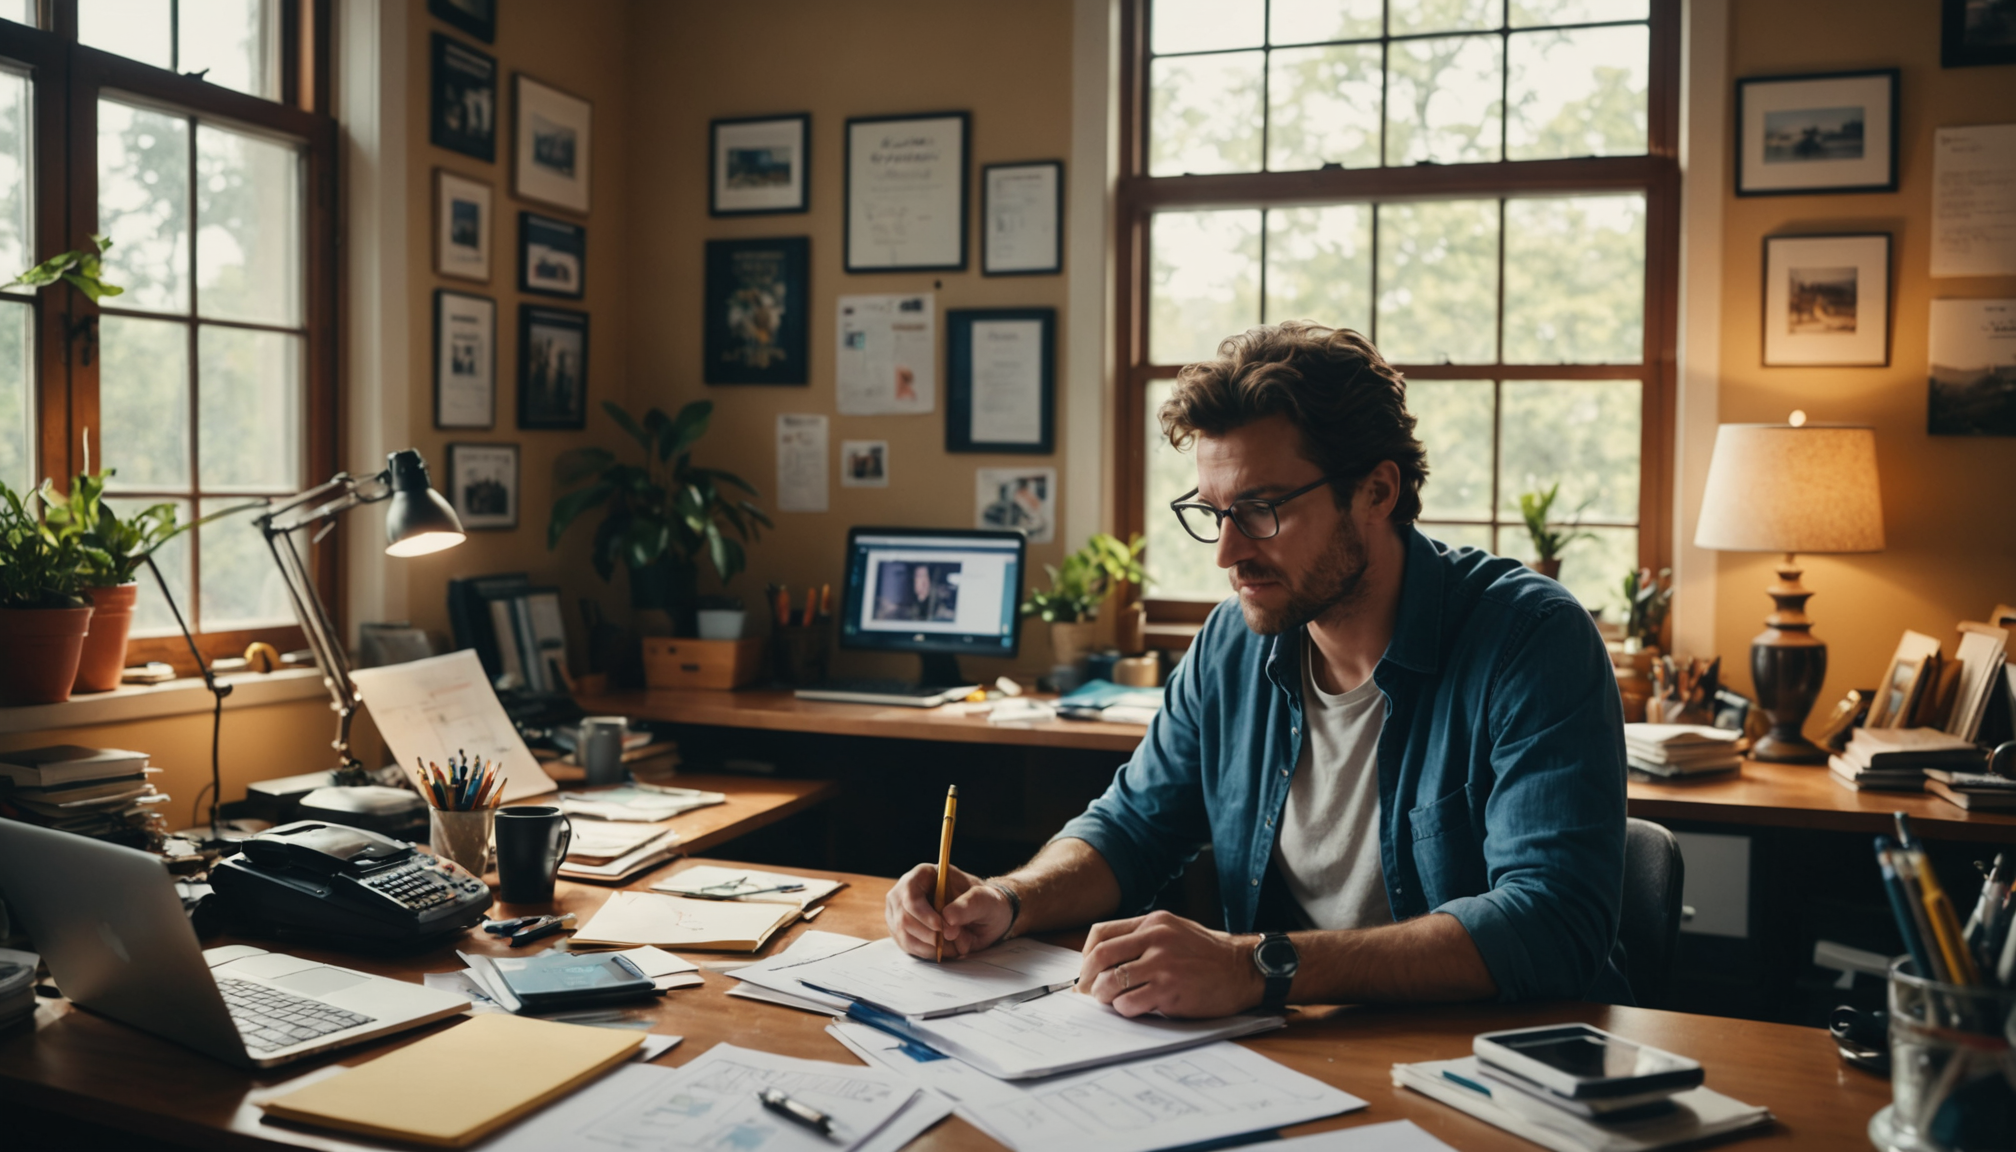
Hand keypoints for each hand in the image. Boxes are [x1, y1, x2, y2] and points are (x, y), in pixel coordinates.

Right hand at [885, 862, 1012, 959]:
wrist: (985, 916)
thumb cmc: (985, 902)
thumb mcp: (986, 899)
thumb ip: (969, 905)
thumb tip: (947, 919)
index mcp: (925, 874)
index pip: (910, 892)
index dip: (922, 912)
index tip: (940, 927)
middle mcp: (907, 892)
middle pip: (904, 917)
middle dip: (930, 934)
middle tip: (954, 939)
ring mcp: (901, 912)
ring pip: (904, 935)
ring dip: (931, 946)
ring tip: (954, 945)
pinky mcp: (903, 931)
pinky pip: (908, 946)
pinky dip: (928, 952)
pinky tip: (944, 948)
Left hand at [1077, 910, 1264, 1017]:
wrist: (1244, 969)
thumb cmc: (1209, 954)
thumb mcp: (1175, 931)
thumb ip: (1144, 938)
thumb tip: (1107, 959)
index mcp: (1153, 922)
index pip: (1102, 933)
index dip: (1086, 955)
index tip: (1087, 970)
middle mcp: (1155, 939)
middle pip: (1100, 956)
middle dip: (1087, 978)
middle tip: (1087, 991)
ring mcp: (1162, 964)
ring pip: (1111, 981)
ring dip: (1103, 996)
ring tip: (1110, 1001)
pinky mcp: (1170, 989)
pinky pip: (1130, 1003)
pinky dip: (1124, 1009)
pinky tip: (1133, 1008)